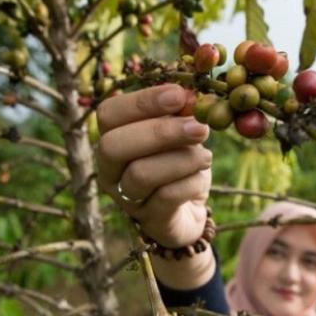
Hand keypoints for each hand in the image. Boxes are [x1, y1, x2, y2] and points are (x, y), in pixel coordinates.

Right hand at [96, 84, 211, 246]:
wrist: (189, 210)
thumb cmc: (180, 162)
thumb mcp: (181, 133)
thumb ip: (181, 113)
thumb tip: (189, 95)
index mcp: (112, 138)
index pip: (108, 113)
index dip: (142, 101)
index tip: (179, 95)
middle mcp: (110, 170)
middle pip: (115, 146)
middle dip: (161, 132)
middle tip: (200, 128)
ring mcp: (126, 198)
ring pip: (141, 174)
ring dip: (182, 160)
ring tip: (206, 157)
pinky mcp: (150, 220)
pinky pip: (166, 197)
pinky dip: (191, 183)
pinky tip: (201, 178)